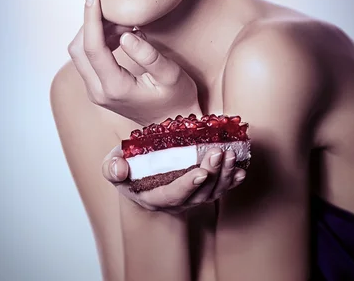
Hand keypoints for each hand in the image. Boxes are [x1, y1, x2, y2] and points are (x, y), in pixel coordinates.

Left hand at [67, 0, 200, 125]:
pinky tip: (121, 34)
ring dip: (96, 31)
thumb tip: (125, 35)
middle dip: (91, 23)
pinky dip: (99, 40)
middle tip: (115, 9)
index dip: (91, 18)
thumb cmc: (177, 99)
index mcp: (115, 88)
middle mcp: (98, 92)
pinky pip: (89, 59)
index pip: (92, 48)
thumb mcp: (171, 75)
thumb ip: (148, 55)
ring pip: (80, 53)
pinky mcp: (98, 88)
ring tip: (125, 23)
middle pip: (78, 49)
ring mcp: (96, 92)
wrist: (173, 127)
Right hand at [102, 145, 246, 213]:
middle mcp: (175, 201)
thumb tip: (120, 167)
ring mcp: (191, 197)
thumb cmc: (127, 169)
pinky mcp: (202, 190)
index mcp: (153, 196)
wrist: (140, 177)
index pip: (173, 195)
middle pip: (198, 194)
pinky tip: (241, 169)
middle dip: (211, 174)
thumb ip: (112, 168)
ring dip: (224, 174)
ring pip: (212, 191)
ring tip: (230, 153)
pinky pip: (220, 188)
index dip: (187, 185)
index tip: (199, 172)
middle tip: (220, 153)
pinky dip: (232, 180)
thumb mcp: (113, 168)